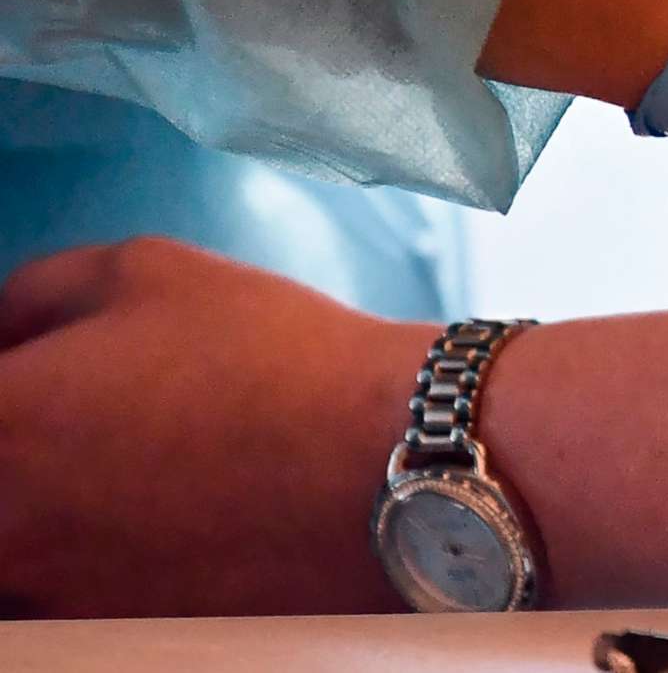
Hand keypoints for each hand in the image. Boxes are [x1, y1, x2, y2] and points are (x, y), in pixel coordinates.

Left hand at [0, 238, 427, 616]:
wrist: (390, 462)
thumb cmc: (275, 359)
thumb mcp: (147, 270)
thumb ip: (33, 296)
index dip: (9, 380)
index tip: (32, 372)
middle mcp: (1, 525)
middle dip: (26, 455)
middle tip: (92, 429)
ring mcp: (50, 597)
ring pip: (13, 561)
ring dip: (45, 522)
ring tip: (128, 485)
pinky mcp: (111, 641)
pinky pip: (63, 606)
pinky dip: (92, 570)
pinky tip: (161, 530)